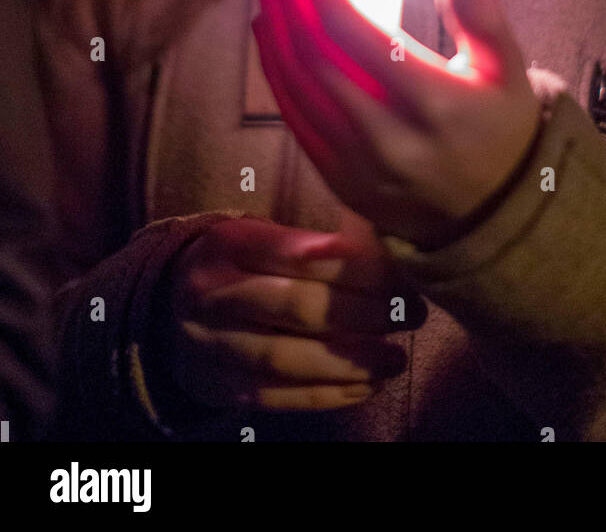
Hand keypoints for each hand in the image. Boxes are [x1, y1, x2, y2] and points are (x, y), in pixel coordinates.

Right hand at [160, 217, 425, 410]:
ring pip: (287, 359)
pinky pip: (277, 397)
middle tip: (410, 315)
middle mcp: (212, 293)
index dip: (360, 268)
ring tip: (395, 358)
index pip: (302, 255)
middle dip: (364, 314)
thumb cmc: (241, 263)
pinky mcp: (215, 387)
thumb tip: (391, 242)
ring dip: (351, 363)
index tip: (405, 276)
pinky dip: (328, 394)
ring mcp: (209, 345)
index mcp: (228, 242)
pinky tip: (367, 385)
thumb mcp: (263, 234)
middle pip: (297, 308)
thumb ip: (316, 240)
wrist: (168, 306)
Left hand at [252, 0, 544, 249]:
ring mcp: (357, 165)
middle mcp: (388, 138)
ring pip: (298, 85)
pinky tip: (269, 28)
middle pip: (318, 55)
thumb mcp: (509, 70)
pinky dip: (275, 68)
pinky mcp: (337, 181)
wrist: (494, 214)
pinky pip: (295, 117)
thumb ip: (483, 19)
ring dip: (276, 25)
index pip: (358, 34)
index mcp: (434, 104)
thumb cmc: (499, 124)